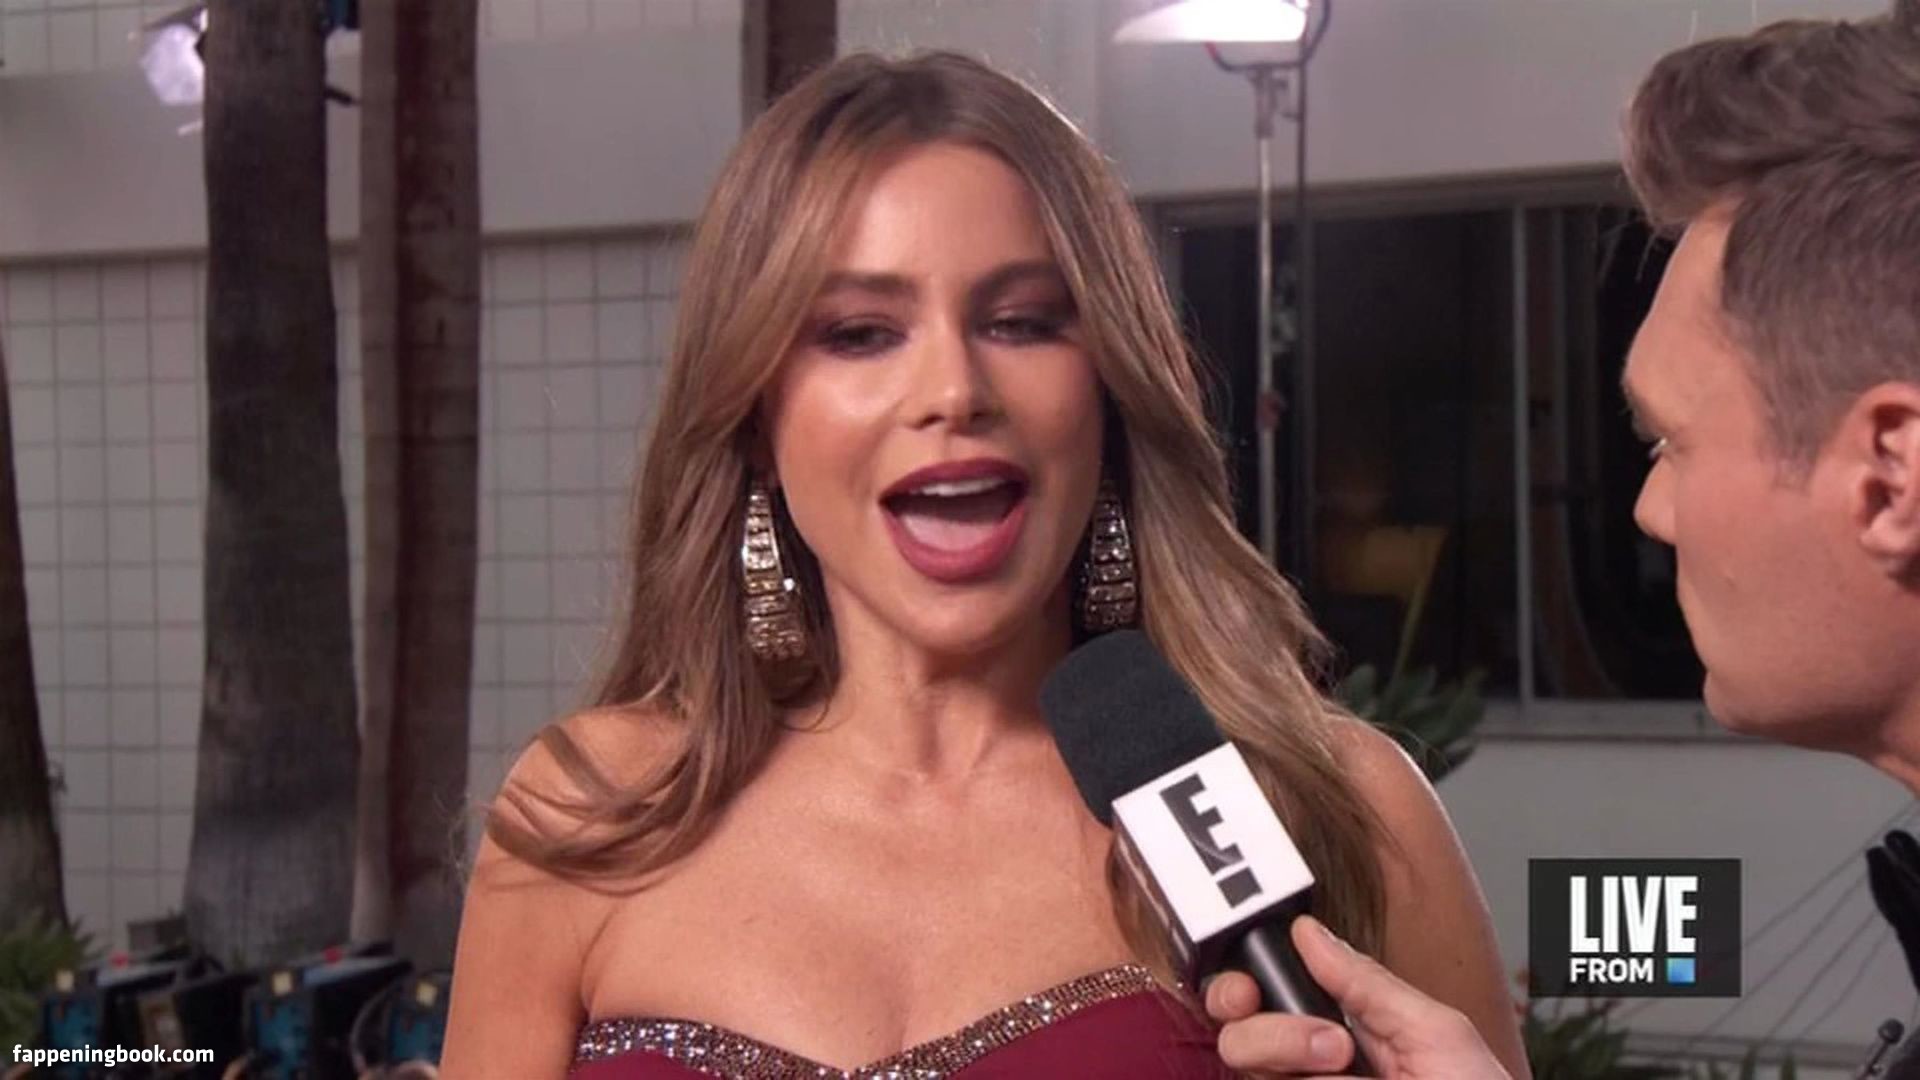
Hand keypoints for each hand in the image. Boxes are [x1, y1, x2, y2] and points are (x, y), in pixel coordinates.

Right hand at [1205, 915, 1510, 1077]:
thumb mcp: (1434, 1030)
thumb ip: (1368, 983)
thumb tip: (1311, 933)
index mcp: (1343, 1026)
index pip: (1268, 995)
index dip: (1243, 984)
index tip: (1249, 985)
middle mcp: (1314, 1068)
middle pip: (1241, 1035)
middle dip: (1270, 1031)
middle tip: (1331, 1044)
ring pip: (1249, 1069)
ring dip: (1291, 1059)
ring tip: (1347, 1072)